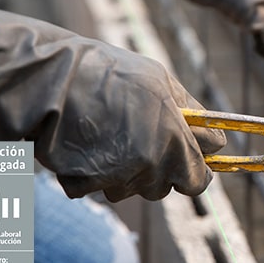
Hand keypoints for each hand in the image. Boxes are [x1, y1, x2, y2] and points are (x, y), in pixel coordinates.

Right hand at [50, 44, 226, 200]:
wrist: (53, 77)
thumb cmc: (111, 73)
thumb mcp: (161, 81)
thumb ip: (189, 114)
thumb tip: (210, 136)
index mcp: (177, 143)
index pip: (200, 178)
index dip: (196, 166)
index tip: (188, 157)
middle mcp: (152, 166)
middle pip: (167, 187)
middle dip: (160, 169)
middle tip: (142, 140)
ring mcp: (119, 178)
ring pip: (132, 189)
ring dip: (125, 171)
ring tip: (108, 134)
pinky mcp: (87, 185)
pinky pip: (97, 186)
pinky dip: (90, 169)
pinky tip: (84, 142)